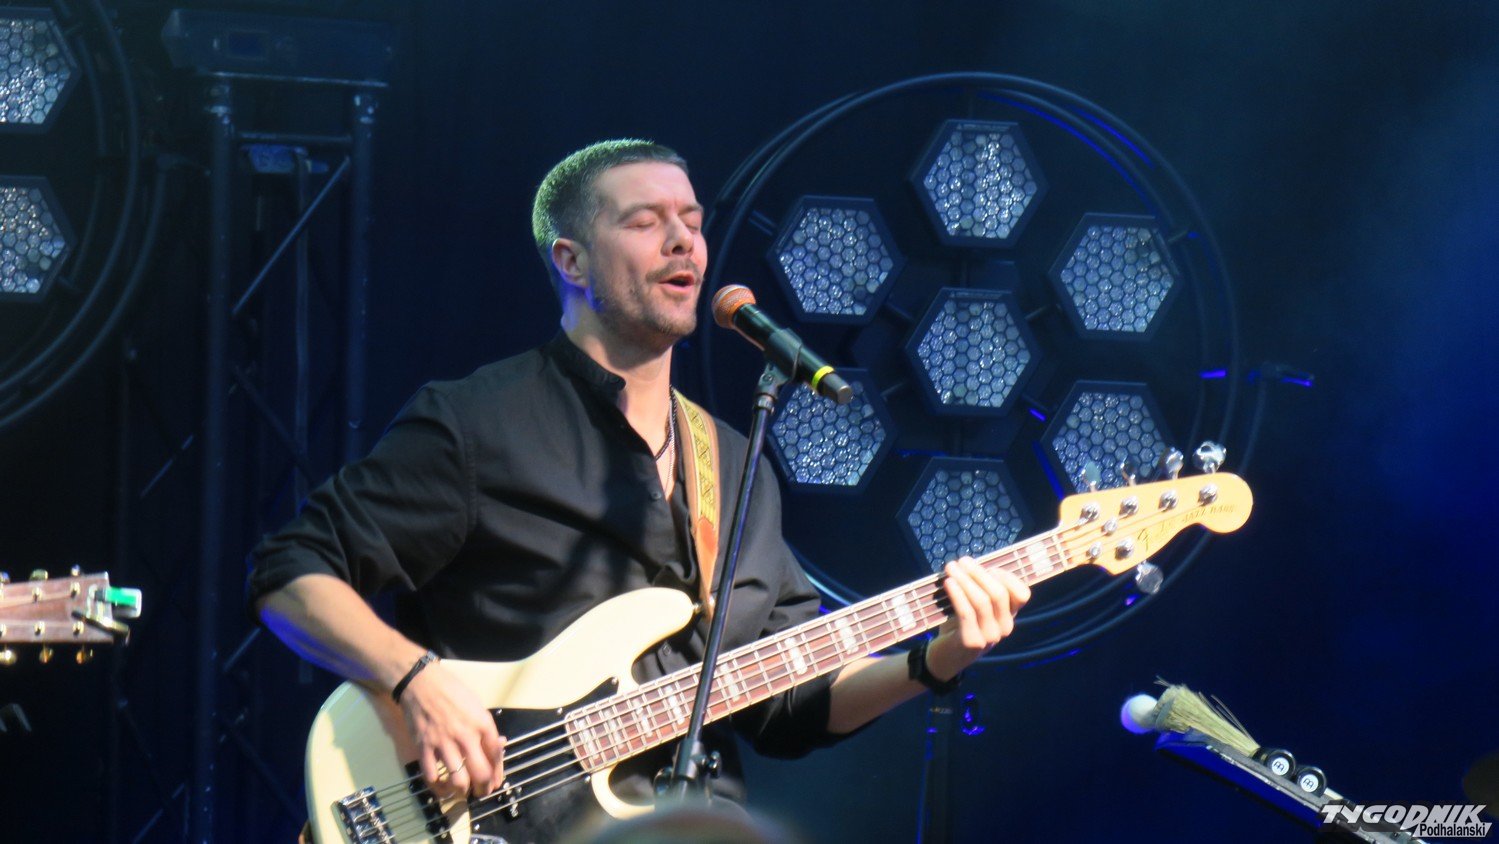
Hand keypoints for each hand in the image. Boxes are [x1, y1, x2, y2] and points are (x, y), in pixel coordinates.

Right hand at [397, 662, 505, 799]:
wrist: (421, 682)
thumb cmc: (451, 690)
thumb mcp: (476, 705)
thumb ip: (485, 728)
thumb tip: (497, 746)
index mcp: (482, 723)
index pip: (496, 756)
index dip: (497, 773)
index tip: (495, 782)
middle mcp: (466, 736)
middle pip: (481, 773)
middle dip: (484, 788)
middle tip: (481, 792)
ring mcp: (444, 743)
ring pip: (458, 780)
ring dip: (462, 791)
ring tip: (462, 791)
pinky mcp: (424, 747)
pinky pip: (432, 776)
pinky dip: (437, 787)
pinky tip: (441, 787)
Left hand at [926, 556, 1030, 680]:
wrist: (945, 656)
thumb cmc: (960, 624)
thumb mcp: (976, 606)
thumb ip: (980, 588)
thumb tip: (972, 563)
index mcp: (1009, 616)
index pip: (1022, 594)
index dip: (1006, 576)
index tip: (987, 566)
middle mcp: (1005, 627)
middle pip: (999, 594)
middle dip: (979, 573)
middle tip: (962, 561)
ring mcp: (991, 636)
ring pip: (982, 601)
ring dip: (965, 580)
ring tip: (951, 568)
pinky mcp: (973, 642)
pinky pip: (967, 613)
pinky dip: (957, 595)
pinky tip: (948, 583)